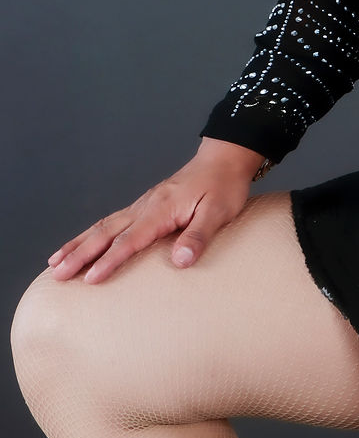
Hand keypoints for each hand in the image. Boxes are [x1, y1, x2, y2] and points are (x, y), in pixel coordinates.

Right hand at [45, 138, 266, 284]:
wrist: (224, 158)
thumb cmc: (224, 186)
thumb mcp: (219, 211)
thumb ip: (199, 235)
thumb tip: (180, 261)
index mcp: (161, 209)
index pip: (130, 239)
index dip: (110, 260)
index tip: (90, 279)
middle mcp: (146, 205)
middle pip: (106, 232)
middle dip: (80, 254)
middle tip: (58, 275)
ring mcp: (142, 204)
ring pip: (103, 225)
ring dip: (78, 244)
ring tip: (55, 264)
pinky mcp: (145, 206)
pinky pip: (111, 221)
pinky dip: (91, 234)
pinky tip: (81, 244)